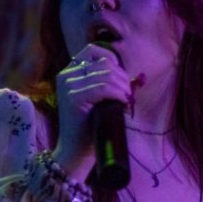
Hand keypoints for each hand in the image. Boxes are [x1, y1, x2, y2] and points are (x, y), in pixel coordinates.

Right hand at [50, 43, 135, 179]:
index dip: (112, 59)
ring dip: (123, 88)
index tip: (121, 78)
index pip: (93, 50)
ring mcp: (68, 86)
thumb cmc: (91, 125)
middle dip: (122, 78)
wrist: (76, 151)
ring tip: (126, 101)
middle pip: (104, 63)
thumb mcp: (99, 98)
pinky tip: (123, 104)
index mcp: (69, 71)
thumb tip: (136, 76)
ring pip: (106, 75)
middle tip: (127, 96)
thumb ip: (108, 82)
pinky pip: (103, 88)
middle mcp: (65, 75)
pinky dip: (118, 95)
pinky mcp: (73, 98)